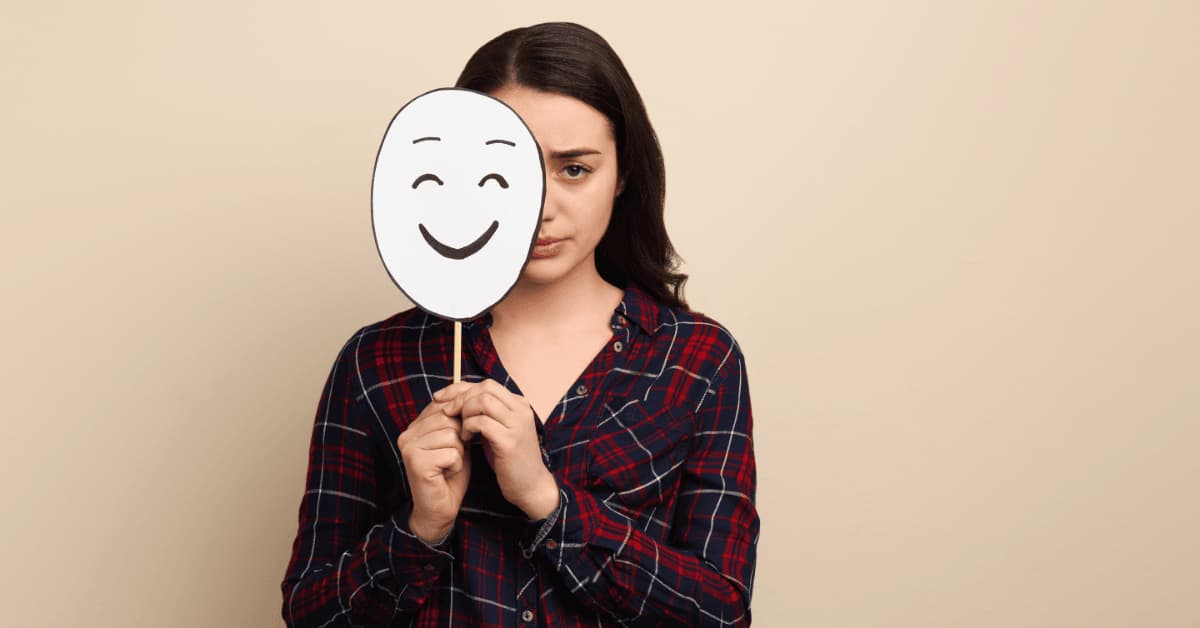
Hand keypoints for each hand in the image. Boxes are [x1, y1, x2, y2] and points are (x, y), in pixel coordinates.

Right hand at [396, 387, 471, 543]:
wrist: (440, 509)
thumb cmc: (449, 474)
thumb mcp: (455, 441)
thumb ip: (456, 421)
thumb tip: (467, 394)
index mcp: (414, 426)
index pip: (443, 406)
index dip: (459, 422)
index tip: (458, 441)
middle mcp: (407, 434)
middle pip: (449, 419)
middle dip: (460, 439)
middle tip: (451, 458)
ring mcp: (409, 447)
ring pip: (452, 435)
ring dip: (458, 453)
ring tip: (448, 466)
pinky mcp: (416, 462)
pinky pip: (451, 453)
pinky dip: (456, 465)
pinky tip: (446, 474)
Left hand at [434, 380, 558, 519]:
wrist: (531, 486)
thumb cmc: (510, 460)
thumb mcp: (498, 430)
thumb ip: (485, 414)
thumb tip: (457, 398)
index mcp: (519, 404)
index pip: (486, 384)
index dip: (460, 389)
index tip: (441, 399)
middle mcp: (521, 410)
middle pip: (484, 388)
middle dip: (460, 399)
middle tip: (447, 413)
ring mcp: (517, 424)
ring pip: (483, 401)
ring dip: (465, 412)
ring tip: (460, 428)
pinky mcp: (510, 441)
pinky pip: (482, 422)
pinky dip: (468, 427)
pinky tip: (465, 439)